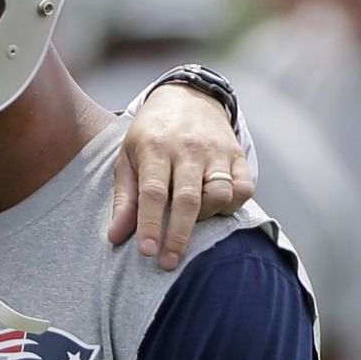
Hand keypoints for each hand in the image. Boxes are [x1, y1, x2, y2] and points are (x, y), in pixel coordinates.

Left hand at [109, 84, 253, 268]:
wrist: (186, 97)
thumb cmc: (150, 134)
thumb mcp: (127, 159)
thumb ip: (124, 199)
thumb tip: (116, 237)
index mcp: (154, 148)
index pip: (153, 193)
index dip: (151, 225)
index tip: (147, 252)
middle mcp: (187, 149)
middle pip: (188, 199)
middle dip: (179, 235)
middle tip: (168, 262)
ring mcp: (216, 151)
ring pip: (220, 194)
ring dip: (207, 218)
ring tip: (189, 225)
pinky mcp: (238, 154)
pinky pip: (244, 188)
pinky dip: (233, 205)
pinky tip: (216, 210)